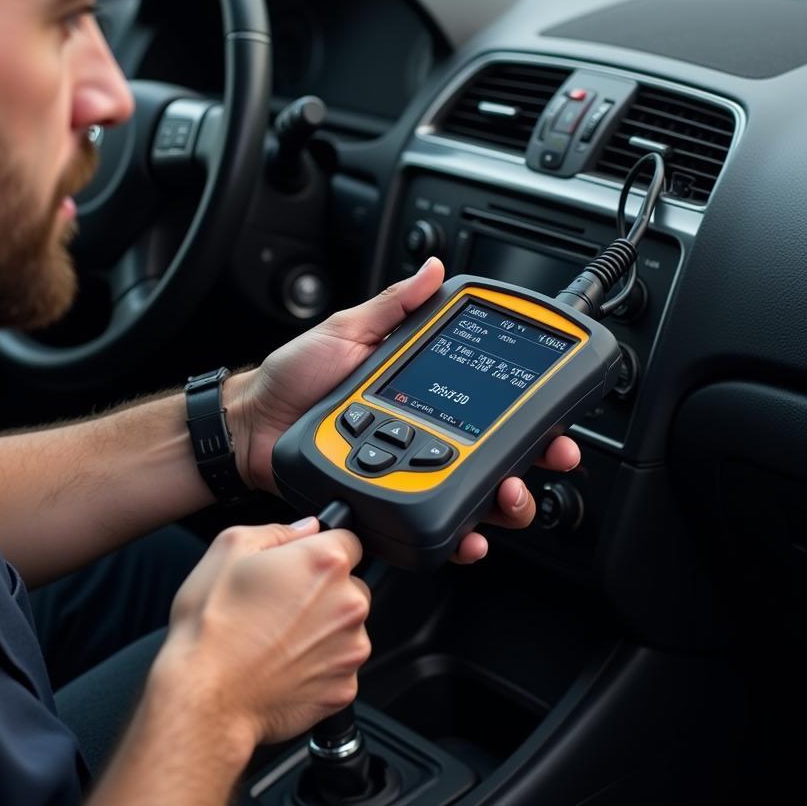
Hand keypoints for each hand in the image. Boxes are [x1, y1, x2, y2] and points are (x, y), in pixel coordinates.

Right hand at [155, 519, 369, 745]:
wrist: (206, 697)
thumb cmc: (212, 625)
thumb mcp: (229, 548)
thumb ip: (278, 530)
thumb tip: (306, 528)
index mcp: (325, 564)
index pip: (349, 540)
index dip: (322, 549)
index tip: (303, 563)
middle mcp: (348, 605)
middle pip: (352, 586)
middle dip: (325, 591)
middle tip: (282, 603)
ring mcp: (350, 650)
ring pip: (347, 628)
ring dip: (324, 629)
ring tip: (278, 637)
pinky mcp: (344, 688)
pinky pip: (340, 666)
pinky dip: (319, 665)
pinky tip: (284, 664)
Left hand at [231, 258, 581, 562]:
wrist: (252, 425)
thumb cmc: (294, 376)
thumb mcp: (345, 329)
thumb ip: (392, 304)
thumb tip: (433, 270)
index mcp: (423, 389)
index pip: (489, 400)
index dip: (530, 410)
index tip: (554, 413)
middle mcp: (426, 431)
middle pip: (497, 454)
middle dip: (534, 461)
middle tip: (547, 458)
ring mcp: (410, 469)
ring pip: (476, 494)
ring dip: (505, 501)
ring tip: (507, 497)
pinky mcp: (390, 500)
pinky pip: (433, 522)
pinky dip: (460, 535)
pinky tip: (470, 536)